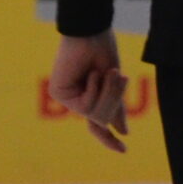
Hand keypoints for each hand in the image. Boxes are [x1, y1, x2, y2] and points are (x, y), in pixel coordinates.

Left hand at [49, 32, 130, 153]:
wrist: (91, 33)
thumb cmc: (102, 51)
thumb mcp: (115, 85)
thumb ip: (116, 109)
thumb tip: (122, 132)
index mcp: (89, 96)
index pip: (97, 125)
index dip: (109, 139)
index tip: (124, 150)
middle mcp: (76, 99)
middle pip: (101, 120)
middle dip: (113, 98)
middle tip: (114, 73)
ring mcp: (66, 97)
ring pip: (95, 115)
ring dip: (107, 92)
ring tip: (104, 71)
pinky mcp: (58, 93)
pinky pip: (86, 106)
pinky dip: (95, 89)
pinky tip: (90, 73)